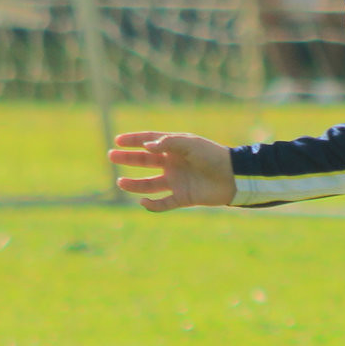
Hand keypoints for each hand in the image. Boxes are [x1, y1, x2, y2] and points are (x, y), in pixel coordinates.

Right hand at [107, 131, 234, 211]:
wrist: (233, 177)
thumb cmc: (213, 156)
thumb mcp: (190, 144)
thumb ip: (168, 143)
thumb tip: (147, 146)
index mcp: (175, 147)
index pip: (150, 141)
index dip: (134, 140)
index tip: (118, 140)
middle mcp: (173, 163)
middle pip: (145, 161)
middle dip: (128, 159)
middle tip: (111, 156)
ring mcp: (177, 181)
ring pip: (150, 184)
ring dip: (135, 184)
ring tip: (120, 182)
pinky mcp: (183, 197)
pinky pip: (163, 203)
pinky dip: (152, 205)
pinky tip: (143, 202)